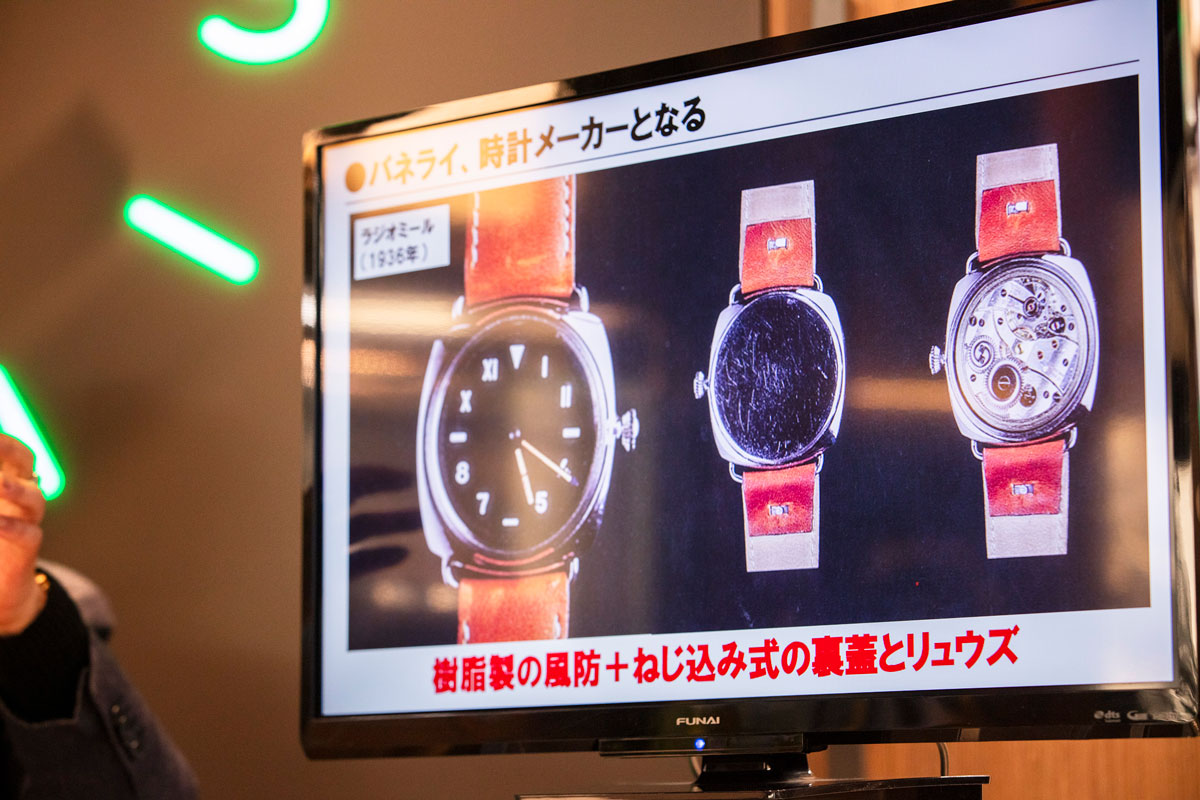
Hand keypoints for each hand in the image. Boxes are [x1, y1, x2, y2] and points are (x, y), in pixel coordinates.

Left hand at [0, 433, 45, 634]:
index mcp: (4, 480)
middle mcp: (19, 497)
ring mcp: (27, 522)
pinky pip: (28, 534)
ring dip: (15, 489)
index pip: (8, 450)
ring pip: (34, 499)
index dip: (2, 440)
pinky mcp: (27, 551)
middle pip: (25, 463)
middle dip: (8, 449)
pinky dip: (12, 527)